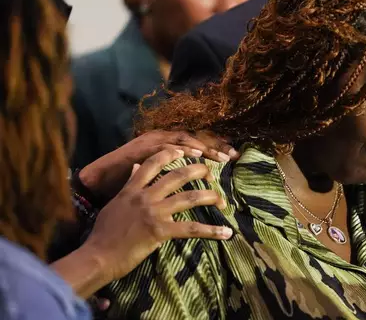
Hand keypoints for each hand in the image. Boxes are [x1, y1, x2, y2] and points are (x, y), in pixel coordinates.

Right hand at [80, 148, 232, 283]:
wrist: (97, 256)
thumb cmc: (103, 234)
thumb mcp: (114, 204)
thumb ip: (127, 185)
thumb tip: (133, 168)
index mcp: (131, 189)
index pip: (152, 164)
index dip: (170, 154)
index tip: (184, 151)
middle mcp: (145, 196)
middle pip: (177, 176)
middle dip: (198, 171)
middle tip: (211, 173)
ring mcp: (154, 212)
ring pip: (189, 198)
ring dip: (210, 197)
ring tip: (223, 201)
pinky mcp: (160, 231)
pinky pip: (191, 228)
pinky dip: (211, 231)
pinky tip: (225, 232)